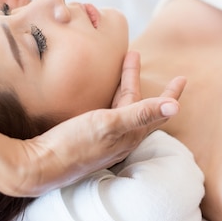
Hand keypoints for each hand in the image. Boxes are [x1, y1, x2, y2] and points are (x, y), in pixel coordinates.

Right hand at [19, 51, 184, 195]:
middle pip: (136, 103)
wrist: (39, 165)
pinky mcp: (87, 136)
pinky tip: (100, 95)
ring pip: (120, 107)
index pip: (157, 110)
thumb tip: (176, 107)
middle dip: (137, 79)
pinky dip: (108, 98)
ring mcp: (104, 138)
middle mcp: (120, 137)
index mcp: (130, 133)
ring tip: (121, 70)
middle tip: (135, 55)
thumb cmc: (74, 145)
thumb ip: (141, 114)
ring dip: (123, 87)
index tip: (182, 78)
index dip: (170, 94)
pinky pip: (106, 112)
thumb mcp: (109, 124)